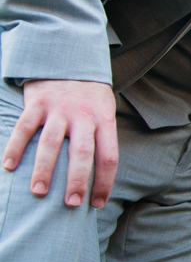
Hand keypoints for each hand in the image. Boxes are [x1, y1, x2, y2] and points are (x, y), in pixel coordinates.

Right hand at [2, 79, 116, 207]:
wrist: (69, 58)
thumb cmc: (89, 95)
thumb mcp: (104, 111)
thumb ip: (100, 138)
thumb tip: (98, 177)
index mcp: (104, 121)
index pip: (109, 157)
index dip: (104, 182)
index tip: (96, 204)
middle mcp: (83, 116)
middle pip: (83, 153)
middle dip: (78, 181)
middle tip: (71, 204)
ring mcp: (59, 110)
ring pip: (51, 143)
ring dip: (44, 169)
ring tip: (38, 192)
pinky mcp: (37, 103)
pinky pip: (24, 128)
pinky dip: (15, 147)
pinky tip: (8, 166)